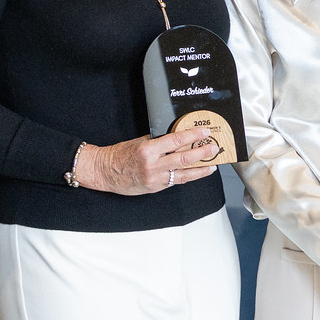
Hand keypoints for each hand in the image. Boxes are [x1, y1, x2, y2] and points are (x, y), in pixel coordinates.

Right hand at [74, 130, 221, 195]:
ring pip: (184, 173)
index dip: (192, 136)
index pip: (175, 141)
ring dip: (201, 168)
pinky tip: (199, 172)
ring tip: (213, 163)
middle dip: (202, 153)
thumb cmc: (120, 155)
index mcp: (148, 150)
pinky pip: (177, 181)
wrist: (105, 172)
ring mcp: (156, 178)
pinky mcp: (157, 187)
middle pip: (184, 158)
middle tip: (214, 148)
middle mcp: (153, 165)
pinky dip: (190, 176)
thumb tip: (178, 136)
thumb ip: (158, 140)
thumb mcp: (138, 142)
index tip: (203, 132)